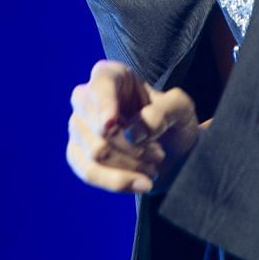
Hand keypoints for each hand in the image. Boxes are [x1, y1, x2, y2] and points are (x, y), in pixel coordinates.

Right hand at [66, 59, 203, 196]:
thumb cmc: (174, 123)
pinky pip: (88, 172)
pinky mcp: (76, 154)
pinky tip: (143, 184)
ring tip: (154, 167)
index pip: (102, 85)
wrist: (174, 154)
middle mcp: (87, 97)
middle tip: (159, 154)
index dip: (104, 106)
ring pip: (95, 152)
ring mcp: (78, 126)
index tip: (111, 126)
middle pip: (98, 127)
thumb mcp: (182, 110)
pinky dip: (119, 182)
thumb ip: (162, 112)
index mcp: (111, 75)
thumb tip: (131, 134)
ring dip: (130, 166)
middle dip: (132, 148)